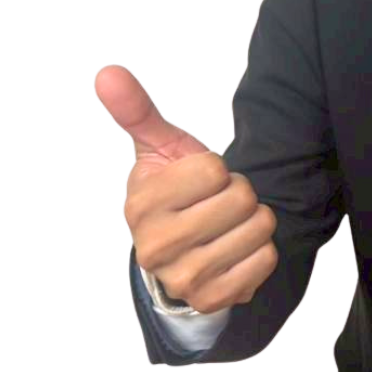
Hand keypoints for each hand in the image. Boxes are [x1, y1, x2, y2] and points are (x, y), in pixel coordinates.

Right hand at [98, 62, 279, 313]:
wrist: (179, 249)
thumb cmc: (173, 188)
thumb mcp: (157, 146)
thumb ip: (137, 110)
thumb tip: (106, 72)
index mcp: (139, 205)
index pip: (213, 169)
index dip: (215, 168)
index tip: (199, 181)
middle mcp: (154, 248)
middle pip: (240, 198)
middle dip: (239, 193)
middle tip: (217, 204)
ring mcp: (183, 279)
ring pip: (259, 228)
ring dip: (253, 220)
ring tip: (227, 225)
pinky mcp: (213, 299)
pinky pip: (265, 260)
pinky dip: (261, 250)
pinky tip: (236, 250)